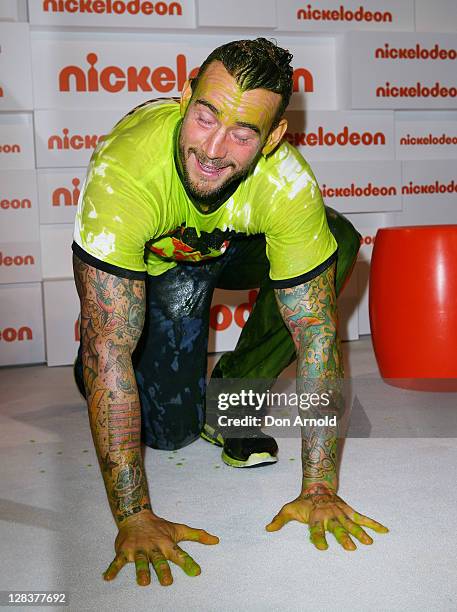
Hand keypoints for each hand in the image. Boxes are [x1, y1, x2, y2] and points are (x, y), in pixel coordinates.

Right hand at [103, 512, 218, 585]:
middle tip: (167, 582)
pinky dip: (112, 569)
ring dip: (141, 571)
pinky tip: (107, 578)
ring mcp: (138, 549)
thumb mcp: (179, 530)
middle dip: (163, 570)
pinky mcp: (124, 551)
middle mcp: (153, 547)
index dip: (188, 563)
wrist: (136, 515)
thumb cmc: (160, 527)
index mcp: (166, 544)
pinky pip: (117, 561)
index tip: (197, 572)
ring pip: (139, 562)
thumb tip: (216, 540)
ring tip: (143, 582)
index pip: (179, 554)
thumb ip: (197, 536)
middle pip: (159, 560)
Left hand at [265, 486, 387, 550]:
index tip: (322, 547)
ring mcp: (341, 513)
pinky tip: (384, 531)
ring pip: (351, 524)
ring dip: (360, 533)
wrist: (317, 486)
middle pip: (337, 528)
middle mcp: (329, 516)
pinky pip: (362, 518)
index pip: (316, 529)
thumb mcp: (289, 509)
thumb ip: (280, 520)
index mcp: (315, 517)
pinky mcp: (349, 511)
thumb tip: (267, 529)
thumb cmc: (302, 503)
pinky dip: (373, 524)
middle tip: (350, 548)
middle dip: (343, 538)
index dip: (318, 538)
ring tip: (368, 543)